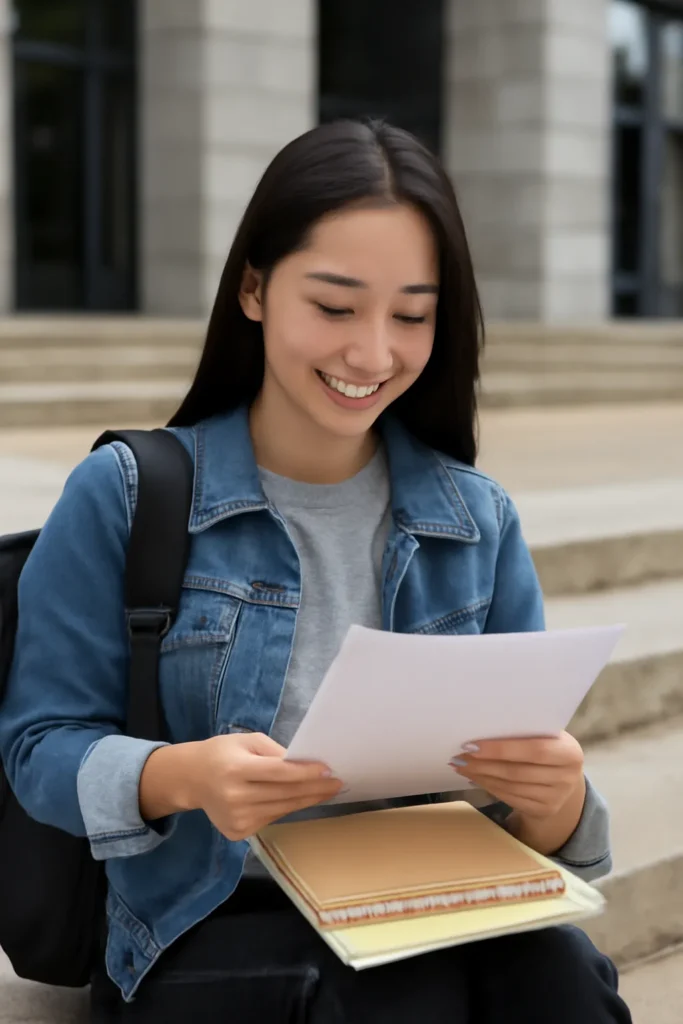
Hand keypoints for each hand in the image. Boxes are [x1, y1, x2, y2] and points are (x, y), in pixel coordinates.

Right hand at [189, 732, 342, 840]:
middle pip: (284, 794)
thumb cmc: (222, 753)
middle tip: (337, 783)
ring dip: (306, 800)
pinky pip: (271, 819)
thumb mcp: (247, 742)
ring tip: (326, 791)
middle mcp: (234, 798)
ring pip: (282, 809)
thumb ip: (275, 752)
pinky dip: (286, 808)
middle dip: (315, 788)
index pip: (279, 773)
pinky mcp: (236, 832)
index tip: (329, 770)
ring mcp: (235, 819)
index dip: (306, 773)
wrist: (192, 779)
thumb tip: (305, 764)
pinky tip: (298, 799)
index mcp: (235, 771)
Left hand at [451, 732, 584, 819]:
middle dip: (483, 764)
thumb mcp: (546, 736)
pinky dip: (488, 787)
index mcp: (569, 752)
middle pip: (517, 771)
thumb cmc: (549, 748)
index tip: (472, 744)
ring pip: (510, 787)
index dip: (502, 749)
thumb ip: (525, 732)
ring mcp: (556, 798)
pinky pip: (509, 798)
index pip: (534, 750)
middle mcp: (567, 777)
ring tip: (462, 766)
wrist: (564, 779)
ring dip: (482, 776)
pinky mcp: (543, 811)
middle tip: (459, 756)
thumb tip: (482, 728)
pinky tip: (475, 778)